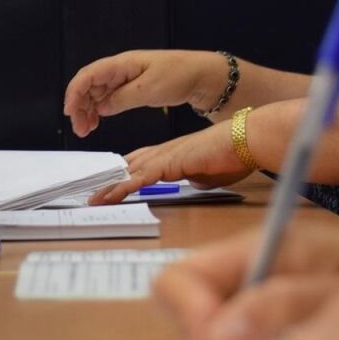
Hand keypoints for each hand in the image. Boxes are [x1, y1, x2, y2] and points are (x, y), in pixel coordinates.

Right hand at [64, 50, 221, 136]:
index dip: (75, 92)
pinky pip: (107, 99)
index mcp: (122, 64)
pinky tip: (97, 123)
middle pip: (88, 86)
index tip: (69, 111)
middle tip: (79, 129)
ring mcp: (124, 79)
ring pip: (96, 94)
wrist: (201, 76)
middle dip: (79, 106)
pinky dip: (99, 111)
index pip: (89, 75)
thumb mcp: (150, 90)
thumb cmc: (180, 76)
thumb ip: (122, 98)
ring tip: (86, 130)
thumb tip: (101, 107)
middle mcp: (119, 69)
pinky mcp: (130, 88)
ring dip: (87, 111)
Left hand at [88, 122, 252, 204]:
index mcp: (173, 154)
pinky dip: (123, 188)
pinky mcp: (170, 162)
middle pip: (129, 167)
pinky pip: (141, 178)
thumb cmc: (234, 156)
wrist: (246, 139)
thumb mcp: (210, 175)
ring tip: (93, 200)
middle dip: (110, 181)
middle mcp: (165, 152)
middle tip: (92, 193)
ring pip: (130, 173)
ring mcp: (165, 156)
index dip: (124, 174)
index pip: (141, 164)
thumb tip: (195, 184)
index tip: (110, 185)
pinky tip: (109, 197)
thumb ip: (198, 179)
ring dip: (110, 187)